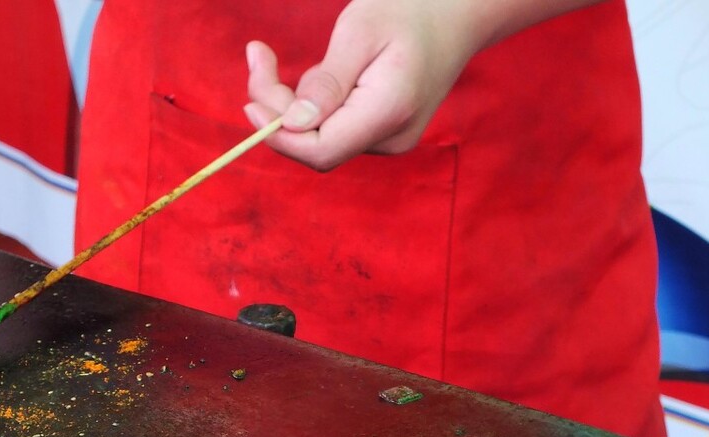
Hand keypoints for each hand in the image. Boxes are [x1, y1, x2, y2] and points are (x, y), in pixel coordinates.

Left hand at [243, 0, 480, 170]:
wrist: (458, 15)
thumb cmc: (410, 10)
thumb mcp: (360, 32)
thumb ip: (327, 82)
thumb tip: (292, 123)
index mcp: (388, 112)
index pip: (320, 150)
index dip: (279, 135)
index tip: (250, 102)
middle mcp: (391, 138)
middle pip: (316, 146)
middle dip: (279, 110)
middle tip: (258, 55)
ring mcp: (390, 140)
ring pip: (323, 137)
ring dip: (298, 104)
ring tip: (314, 55)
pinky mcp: (384, 134)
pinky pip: (336, 129)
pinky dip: (317, 105)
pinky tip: (329, 73)